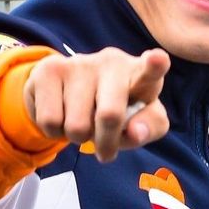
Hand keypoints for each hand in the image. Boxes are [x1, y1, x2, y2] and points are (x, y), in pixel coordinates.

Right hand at [24, 48, 170, 161]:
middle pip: (109, 116)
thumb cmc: (116, 108)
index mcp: (140, 74)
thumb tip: (135, 132)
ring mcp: (80, 63)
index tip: (158, 59)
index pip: (150, 70)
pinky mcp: (50, 69)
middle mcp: (112, 62)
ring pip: (76, 126)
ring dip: (78, 137)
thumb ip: (149, 128)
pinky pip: (50, 121)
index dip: (155, 65)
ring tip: (82, 122)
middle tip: (105, 150)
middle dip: (106, 143)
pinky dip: (55, 132)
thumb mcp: (141, 121)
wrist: (68, 91)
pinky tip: (62, 116)